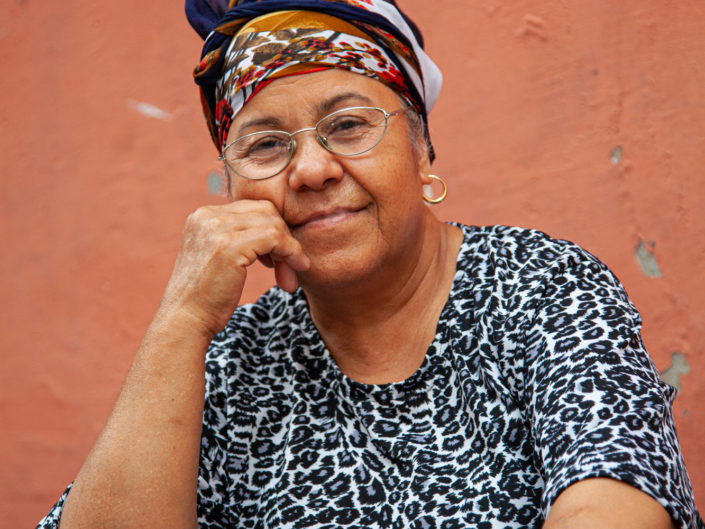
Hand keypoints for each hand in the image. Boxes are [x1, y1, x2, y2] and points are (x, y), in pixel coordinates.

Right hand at [158, 200, 309, 336]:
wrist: (185, 322)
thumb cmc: (206, 298)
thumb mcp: (219, 259)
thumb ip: (236, 239)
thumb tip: (276, 232)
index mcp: (204, 216)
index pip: (254, 209)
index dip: (274, 232)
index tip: (278, 260)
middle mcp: (207, 216)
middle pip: (267, 211)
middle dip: (284, 239)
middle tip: (289, 270)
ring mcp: (217, 229)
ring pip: (274, 224)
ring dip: (290, 251)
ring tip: (288, 278)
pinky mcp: (230, 246)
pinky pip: (276, 237)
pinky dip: (290, 253)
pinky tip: (289, 277)